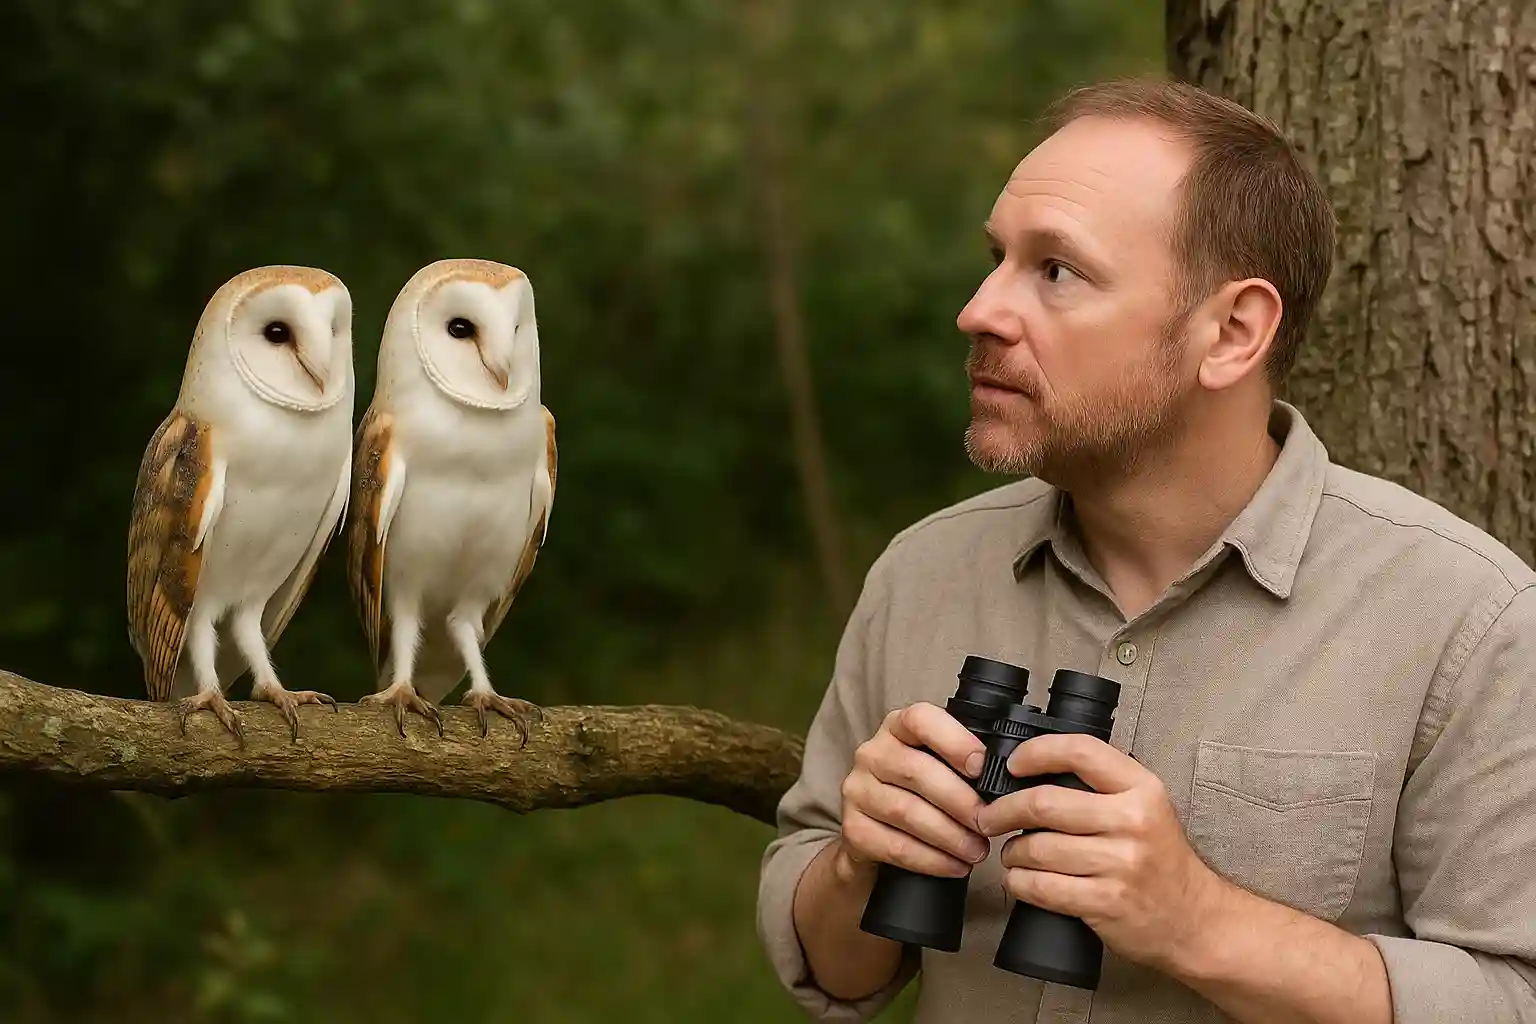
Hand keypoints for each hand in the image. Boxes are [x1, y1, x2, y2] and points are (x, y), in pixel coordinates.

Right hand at [838, 702, 991, 880]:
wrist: (875, 836)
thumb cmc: (921, 795)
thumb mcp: (939, 766)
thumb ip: (964, 762)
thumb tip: (1009, 777)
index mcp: (897, 727)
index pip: (921, 719)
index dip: (954, 741)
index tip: (982, 768)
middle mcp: (872, 753)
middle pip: (918, 771)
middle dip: (961, 802)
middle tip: (989, 824)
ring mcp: (856, 790)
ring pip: (907, 811)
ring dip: (950, 836)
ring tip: (977, 850)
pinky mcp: (852, 827)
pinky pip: (895, 846)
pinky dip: (931, 860)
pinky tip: (954, 865)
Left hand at [975, 733, 1225, 973]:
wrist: (1194, 919)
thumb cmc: (1160, 860)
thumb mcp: (1145, 807)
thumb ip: (1102, 786)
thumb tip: (1035, 771)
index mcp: (1141, 789)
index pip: (1080, 751)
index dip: (1036, 753)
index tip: (1013, 765)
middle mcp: (1132, 821)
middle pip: (1044, 803)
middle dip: (1004, 811)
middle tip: (990, 817)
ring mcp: (1120, 864)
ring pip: (1037, 848)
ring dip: (1012, 853)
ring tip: (1013, 854)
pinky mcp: (1106, 902)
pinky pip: (1042, 887)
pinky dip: (1020, 883)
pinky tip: (1020, 880)